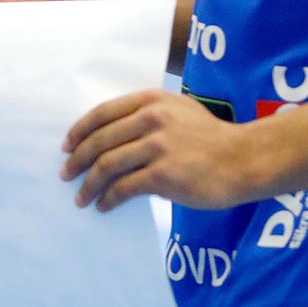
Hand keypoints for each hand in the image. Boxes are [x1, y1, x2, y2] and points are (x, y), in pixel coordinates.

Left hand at [60, 89, 256, 211]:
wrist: (242, 159)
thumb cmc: (211, 137)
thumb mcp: (179, 109)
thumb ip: (148, 114)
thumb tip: (113, 135)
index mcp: (152, 100)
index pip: (102, 113)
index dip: (79, 131)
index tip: (67, 146)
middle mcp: (151, 119)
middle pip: (100, 140)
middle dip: (77, 160)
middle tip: (66, 174)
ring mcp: (157, 146)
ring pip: (107, 166)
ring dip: (88, 184)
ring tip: (81, 198)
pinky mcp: (163, 175)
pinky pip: (124, 188)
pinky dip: (108, 199)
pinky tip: (104, 206)